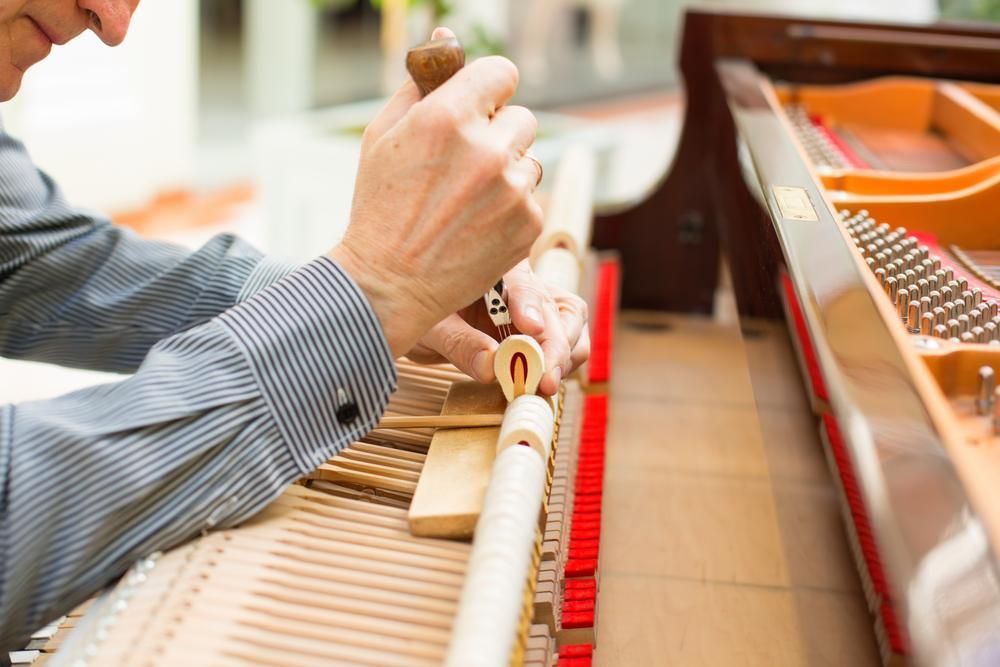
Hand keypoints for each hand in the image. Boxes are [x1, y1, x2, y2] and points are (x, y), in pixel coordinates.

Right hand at [330, 28, 543, 356]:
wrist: (389, 282)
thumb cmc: (380, 207)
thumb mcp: (383, 136)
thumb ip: (419, 84)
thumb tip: (446, 38)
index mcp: (448, 117)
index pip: (502, 72)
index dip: (489, 89)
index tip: (479, 105)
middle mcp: (487, 149)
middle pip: (521, 116)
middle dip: (498, 133)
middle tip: (465, 164)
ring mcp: (512, 189)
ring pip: (530, 158)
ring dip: (508, 171)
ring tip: (468, 199)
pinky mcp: (528, 223)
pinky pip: (533, 196)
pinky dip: (512, 207)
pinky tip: (477, 223)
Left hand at [406, 260, 589, 395]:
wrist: (423, 319)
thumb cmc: (423, 313)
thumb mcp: (430, 327)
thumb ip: (460, 344)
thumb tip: (491, 368)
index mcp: (496, 266)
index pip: (522, 281)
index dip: (529, 304)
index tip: (528, 328)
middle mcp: (524, 281)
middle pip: (558, 307)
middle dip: (555, 345)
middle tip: (543, 380)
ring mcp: (539, 304)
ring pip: (572, 324)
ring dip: (565, 357)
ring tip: (543, 386)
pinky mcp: (545, 328)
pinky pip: (569, 343)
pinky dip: (562, 365)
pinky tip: (541, 383)